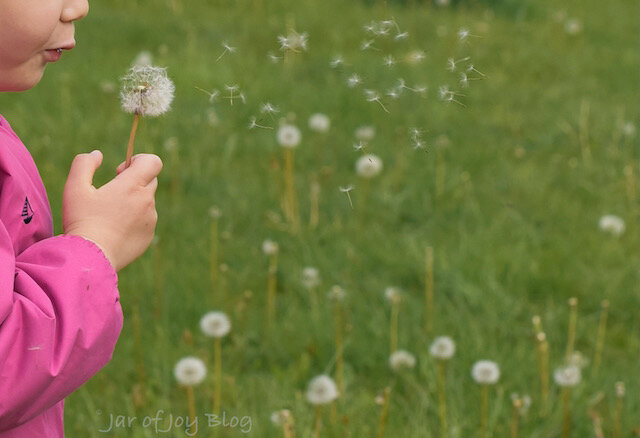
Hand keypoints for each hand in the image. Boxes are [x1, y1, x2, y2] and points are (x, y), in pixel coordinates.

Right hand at [62, 150, 162, 271]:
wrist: (91, 257)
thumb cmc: (82, 220)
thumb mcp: (75, 187)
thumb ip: (84, 164)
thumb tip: (97, 154)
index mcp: (132, 186)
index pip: (153, 162)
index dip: (140, 160)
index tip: (121, 171)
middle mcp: (146, 201)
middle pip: (150, 180)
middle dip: (134, 181)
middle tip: (112, 192)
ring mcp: (150, 219)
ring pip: (146, 202)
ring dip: (132, 202)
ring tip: (109, 215)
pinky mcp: (148, 236)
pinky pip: (145, 221)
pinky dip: (133, 220)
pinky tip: (113, 230)